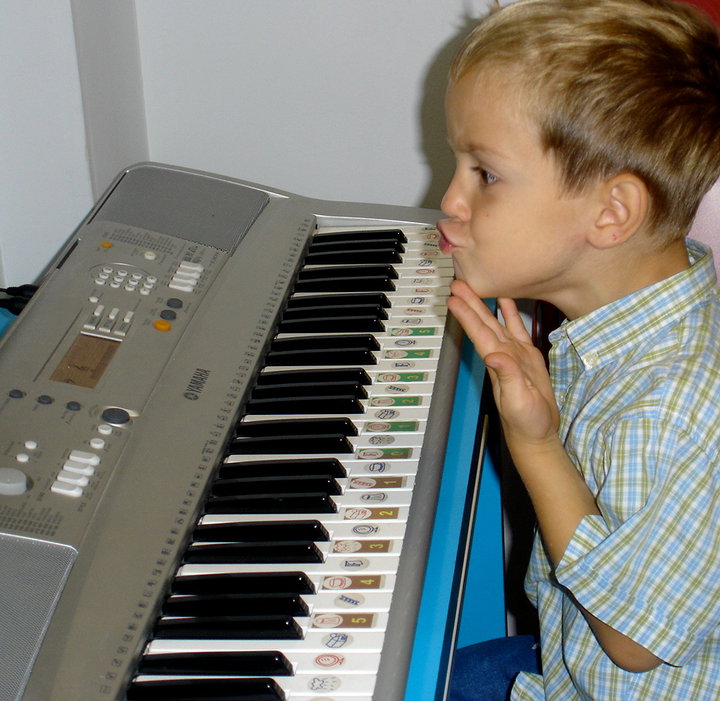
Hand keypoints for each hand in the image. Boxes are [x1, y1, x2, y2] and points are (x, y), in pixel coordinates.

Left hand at [447, 280, 559, 446]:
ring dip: (484, 304)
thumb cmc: (525, 421)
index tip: (453, 297)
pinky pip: (516, 328)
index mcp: (498, 362)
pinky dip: (509, 313)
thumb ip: (507, 376)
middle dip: (469, 302)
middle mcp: (501, 354)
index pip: (478, 333)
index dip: (466, 315)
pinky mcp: (526, 355)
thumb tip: (494, 356)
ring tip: (476, 284)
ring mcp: (513, 353)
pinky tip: (506, 299)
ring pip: (495, 322)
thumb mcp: (517, 400)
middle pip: (482, 322)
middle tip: (456, 281)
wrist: (538, 431)